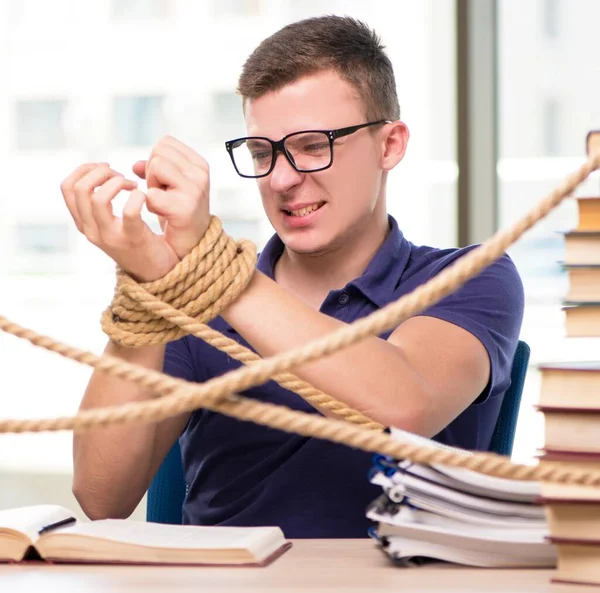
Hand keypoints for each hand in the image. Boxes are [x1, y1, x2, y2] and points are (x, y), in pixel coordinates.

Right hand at [61, 136, 210, 281]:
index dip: (84, 170)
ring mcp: (110, 236)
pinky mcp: (133, 238)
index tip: (105, 168)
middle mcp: (92, 231)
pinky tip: (144, 197)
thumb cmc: (136, 241)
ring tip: (133, 185)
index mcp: (84, 224)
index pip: (67, 187)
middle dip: (101, 172)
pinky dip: (138, 196)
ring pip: (97, 198)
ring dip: (117, 182)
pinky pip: (130, 210)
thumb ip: (99, 204)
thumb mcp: (109, 224)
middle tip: (122, 176)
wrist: (158, 272)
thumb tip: (100, 170)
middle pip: (80, 189)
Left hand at [133, 135, 210, 263]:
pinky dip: (150, 204)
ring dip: (151, 185)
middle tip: (162, 192)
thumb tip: (135, 165)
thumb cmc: (178, 212)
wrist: (191, 244)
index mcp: (199, 164)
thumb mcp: (170, 185)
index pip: (165, 143)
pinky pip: (151, 193)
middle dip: (152, 171)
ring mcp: (194, 190)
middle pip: (159, 152)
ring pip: (156, 166)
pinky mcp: (184, 208)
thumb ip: (154, 170)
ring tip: (162, 201)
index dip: (156, 159)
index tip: (164, 180)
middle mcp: (200, 174)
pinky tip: (162, 213)